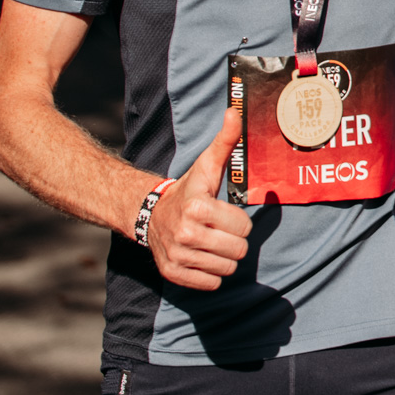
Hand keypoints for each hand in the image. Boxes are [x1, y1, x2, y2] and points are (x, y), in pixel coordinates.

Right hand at [145, 107, 251, 288]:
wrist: (150, 213)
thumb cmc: (189, 188)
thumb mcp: (207, 165)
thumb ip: (225, 140)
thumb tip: (234, 110)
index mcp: (198, 207)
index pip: (244, 227)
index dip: (239, 220)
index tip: (224, 212)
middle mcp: (185, 233)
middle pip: (238, 250)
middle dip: (234, 240)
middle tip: (220, 229)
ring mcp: (177, 255)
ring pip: (227, 268)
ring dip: (224, 257)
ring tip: (212, 242)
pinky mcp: (172, 273)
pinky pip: (210, 284)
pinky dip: (210, 273)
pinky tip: (202, 256)